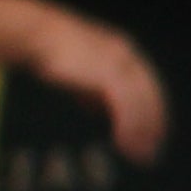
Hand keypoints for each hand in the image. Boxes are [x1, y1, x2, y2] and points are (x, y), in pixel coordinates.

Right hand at [22, 7, 168, 161]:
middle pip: (151, 98)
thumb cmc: (55, 54)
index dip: (153, 115)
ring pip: (141, 104)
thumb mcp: (83, 75)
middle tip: (150, 153)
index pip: (150, 89)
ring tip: (137, 155)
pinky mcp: (109, 73)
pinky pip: (126, 106)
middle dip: (153, 128)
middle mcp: (129, 58)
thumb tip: (103, 112)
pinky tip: (123, 143)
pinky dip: (128, 127)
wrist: (36, 35)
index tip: (154, 137)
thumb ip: (96, 92)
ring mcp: (121, 64)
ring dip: (140, 132)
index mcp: (126, 56)